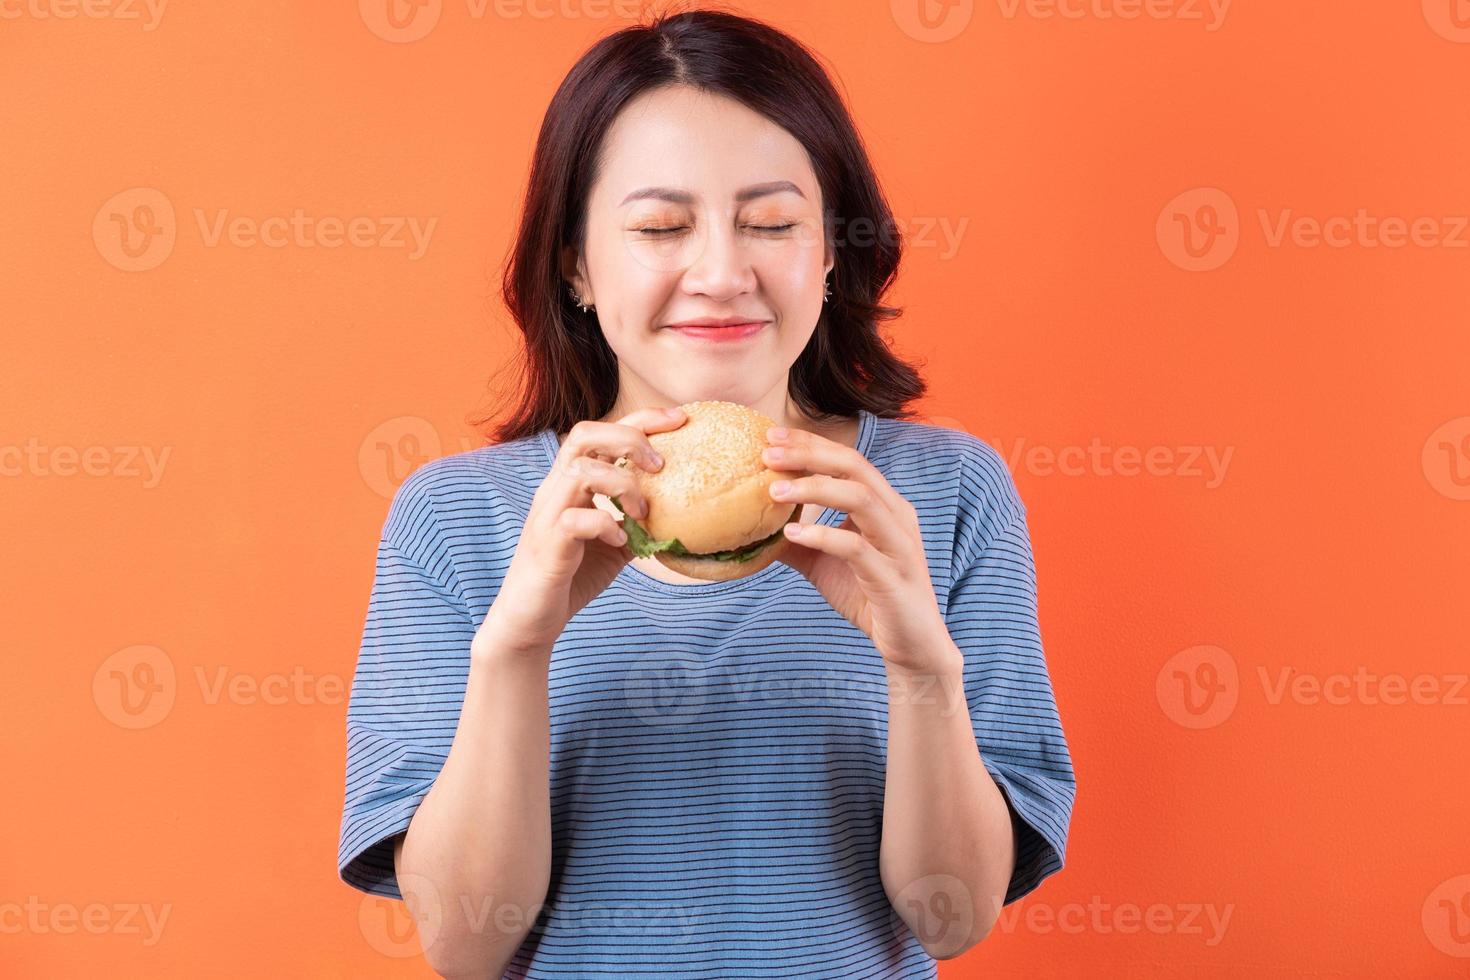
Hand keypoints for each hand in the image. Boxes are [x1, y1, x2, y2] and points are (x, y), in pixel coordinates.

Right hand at [476, 407, 686, 655]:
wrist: (530, 620)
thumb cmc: (571, 577)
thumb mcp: (616, 544)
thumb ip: (638, 522)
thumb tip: (680, 511)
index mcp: (570, 483)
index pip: (601, 432)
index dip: (640, 419)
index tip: (679, 419)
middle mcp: (555, 489)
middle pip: (584, 434)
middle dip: (628, 438)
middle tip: (661, 465)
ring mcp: (548, 514)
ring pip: (580, 470)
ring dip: (621, 485)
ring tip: (642, 513)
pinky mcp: (547, 544)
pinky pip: (576, 519)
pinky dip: (606, 524)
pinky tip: (620, 542)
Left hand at [763, 425, 955, 672]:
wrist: (911, 645)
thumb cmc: (869, 597)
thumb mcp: (823, 564)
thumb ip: (795, 541)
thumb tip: (751, 528)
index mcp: (885, 505)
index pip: (847, 459)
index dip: (810, 444)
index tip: (770, 436)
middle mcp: (897, 515)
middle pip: (855, 466)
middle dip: (809, 454)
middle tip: (766, 453)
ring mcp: (898, 544)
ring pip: (860, 498)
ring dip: (814, 489)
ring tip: (774, 491)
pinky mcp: (893, 576)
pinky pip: (857, 547)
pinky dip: (823, 535)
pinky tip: (793, 533)